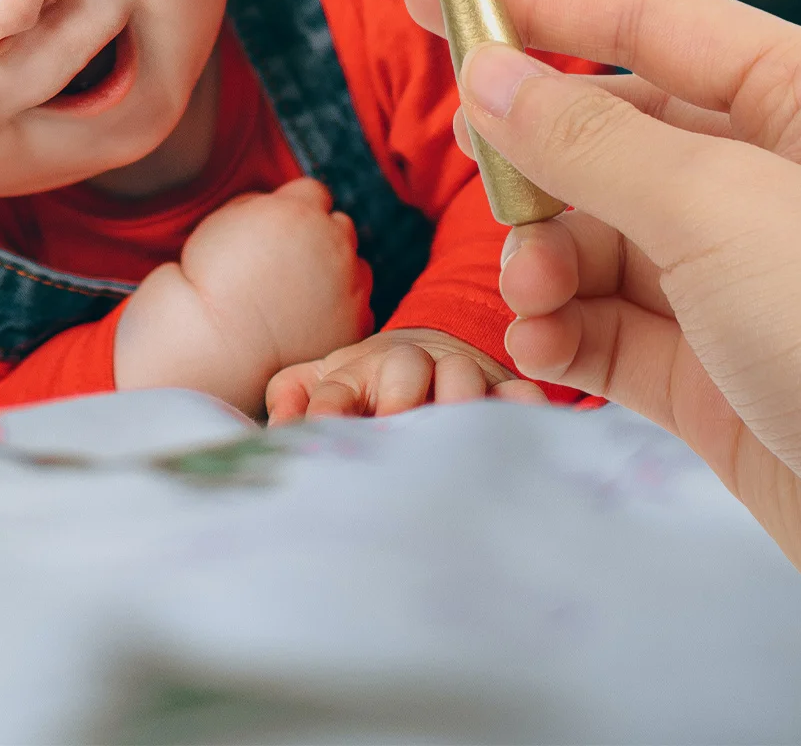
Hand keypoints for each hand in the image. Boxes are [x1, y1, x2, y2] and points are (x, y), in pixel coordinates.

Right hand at [115, 178, 371, 416]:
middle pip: (341, 227)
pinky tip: (308, 322)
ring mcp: (350, 285)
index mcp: (300, 211)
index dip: (295, 211)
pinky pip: (358, 307)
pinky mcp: (356, 323)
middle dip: (321, 240)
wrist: (213, 347)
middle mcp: (334, 243)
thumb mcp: (227, 220)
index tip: (278, 234)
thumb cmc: (210, 282)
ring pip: (356, 267)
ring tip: (296, 298)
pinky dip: (340, 312)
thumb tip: (290, 204)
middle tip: (288, 267)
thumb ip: (269, 202)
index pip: (314, 193)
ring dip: (336, 275)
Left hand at [265, 326, 546, 421]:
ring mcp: (459, 374)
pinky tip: (519, 430)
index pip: (335, 392)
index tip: (322, 438)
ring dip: (458, 405)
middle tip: (397, 435)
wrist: (434, 353)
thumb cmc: (370, 387)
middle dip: (399, 399)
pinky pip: (519, 394)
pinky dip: (522, 410)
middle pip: (405, 370)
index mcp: (357, 372)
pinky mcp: (503, 388)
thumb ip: (293, 399)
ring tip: (456, 446)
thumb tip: (278, 427)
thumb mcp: (326, 385)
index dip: (327, 413)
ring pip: (462, 378)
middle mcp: (410, 366)